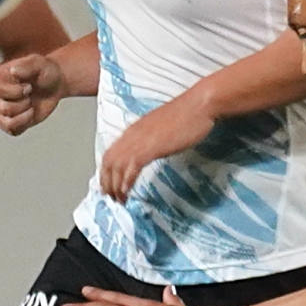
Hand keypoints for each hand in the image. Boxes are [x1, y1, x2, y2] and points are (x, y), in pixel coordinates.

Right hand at [0, 54, 65, 134]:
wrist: (54, 85)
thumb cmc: (44, 71)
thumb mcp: (38, 63)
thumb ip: (27, 65)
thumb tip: (13, 71)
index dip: (15, 92)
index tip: (28, 86)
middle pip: (4, 108)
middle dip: (24, 103)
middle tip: (30, 93)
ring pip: (8, 122)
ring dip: (26, 113)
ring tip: (30, 102)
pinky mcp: (7, 122)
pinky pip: (12, 131)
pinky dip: (26, 123)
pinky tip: (31, 112)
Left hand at [97, 95, 213, 202]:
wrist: (199, 105)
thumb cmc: (188, 114)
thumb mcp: (162, 129)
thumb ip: (152, 140)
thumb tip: (150, 151)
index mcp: (134, 129)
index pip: (110, 153)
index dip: (106, 172)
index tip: (109, 185)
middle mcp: (132, 134)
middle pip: (108, 161)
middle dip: (107, 182)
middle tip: (111, 198)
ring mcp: (140, 140)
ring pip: (117, 167)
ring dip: (115, 186)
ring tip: (119, 200)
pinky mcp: (151, 147)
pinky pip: (131, 167)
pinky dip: (126, 182)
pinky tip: (127, 192)